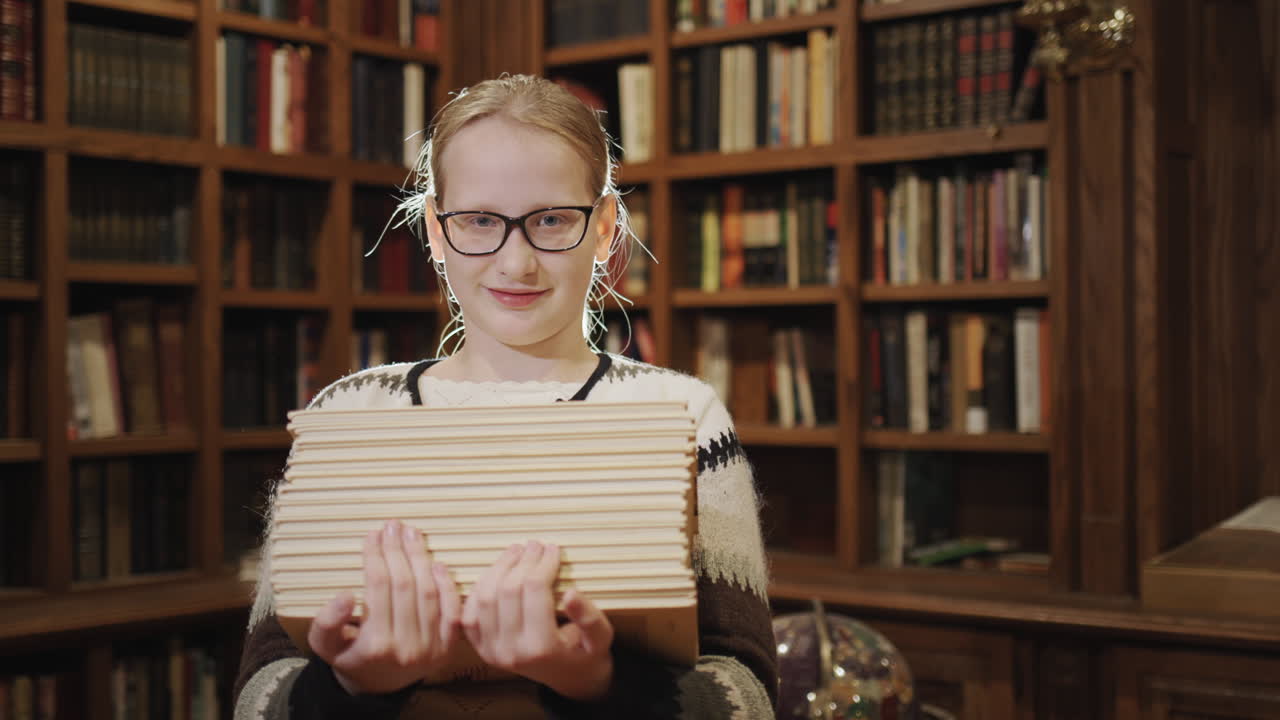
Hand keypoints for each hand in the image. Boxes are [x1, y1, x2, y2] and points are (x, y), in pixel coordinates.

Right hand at [308, 520, 461, 694]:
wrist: (379, 686)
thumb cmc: (350, 657)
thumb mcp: (325, 645)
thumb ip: (327, 622)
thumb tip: (345, 595)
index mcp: (376, 645)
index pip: (378, 587)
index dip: (376, 557)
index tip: (372, 535)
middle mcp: (407, 647)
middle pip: (405, 585)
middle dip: (398, 551)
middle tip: (392, 526)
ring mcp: (431, 647)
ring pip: (429, 593)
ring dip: (421, 559)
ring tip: (411, 535)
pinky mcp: (448, 646)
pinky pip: (452, 609)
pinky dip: (446, 584)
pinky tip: (436, 562)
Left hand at [461, 541, 614, 700]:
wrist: (569, 678)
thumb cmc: (587, 654)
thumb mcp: (601, 638)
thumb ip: (590, 617)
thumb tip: (571, 593)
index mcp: (541, 648)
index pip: (535, 591)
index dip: (543, 563)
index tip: (553, 548)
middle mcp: (511, 652)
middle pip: (508, 590)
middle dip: (522, 561)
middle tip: (535, 545)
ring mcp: (492, 651)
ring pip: (484, 597)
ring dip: (499, 568)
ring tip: (517, 552)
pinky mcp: (481, 648)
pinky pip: (470, 611)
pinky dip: (480, 587)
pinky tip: (497, 572)